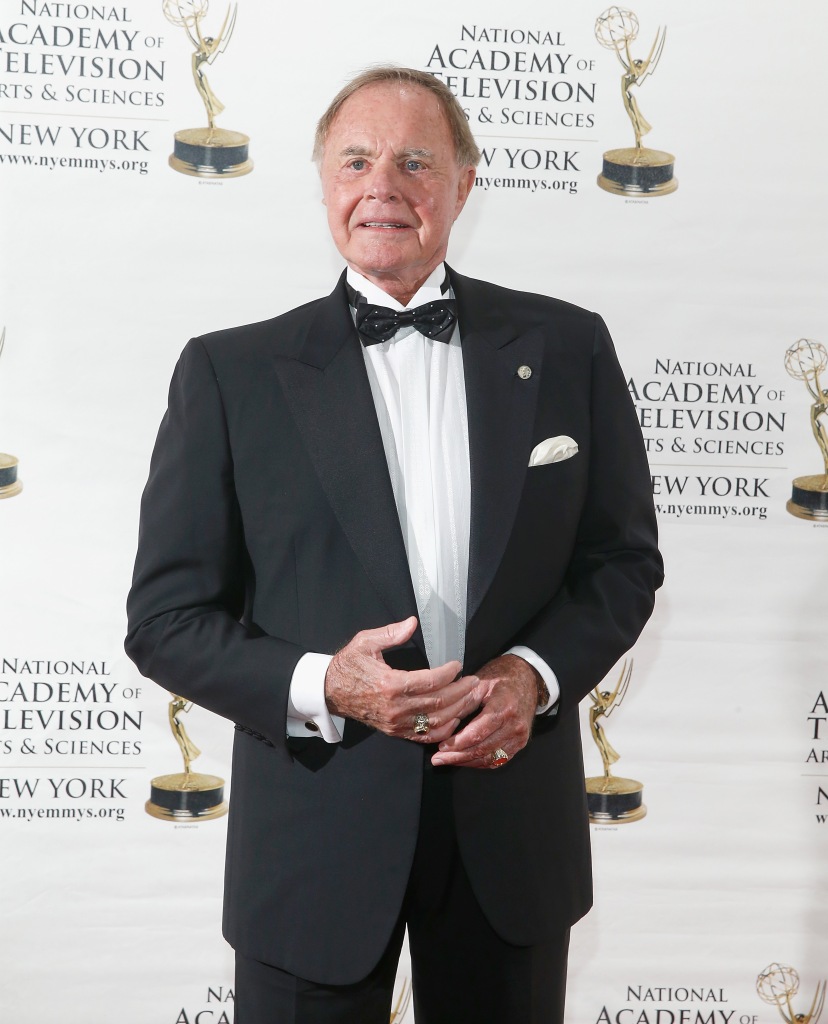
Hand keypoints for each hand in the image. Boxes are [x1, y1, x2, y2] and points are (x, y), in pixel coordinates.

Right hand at [324, 616, 480, 743]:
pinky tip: (456, 718)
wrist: (329, 692)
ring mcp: (396, 723)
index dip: (449, 673)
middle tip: (475, 681)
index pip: (430, 681)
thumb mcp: (365, 643)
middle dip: (462, 692)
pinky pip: (425, 736)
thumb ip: (390, 633)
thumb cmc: (348, 665)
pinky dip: (444, 730)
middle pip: (439, 702)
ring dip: (458, 710)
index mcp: (390, 684)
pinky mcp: (396, 731)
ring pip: (437, 722)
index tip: (458, 665)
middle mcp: (396, 708)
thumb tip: (412, 623)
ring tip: (471, 697)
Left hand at [430, 654, 539, 768]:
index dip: (458, 743)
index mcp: (504, 708)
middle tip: (437, 759)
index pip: (478, 733)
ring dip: (466, 762)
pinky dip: (479, 763)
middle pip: (482, 749)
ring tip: (446, 761)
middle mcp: (514, 726)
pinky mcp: (520, 744)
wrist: (527, 679)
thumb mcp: (480, 683)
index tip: (441, 747)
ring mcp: (520, 737)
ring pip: (489, 759)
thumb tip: (443, 722)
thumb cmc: (501, 679)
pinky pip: (498, 761)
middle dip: (457, 756)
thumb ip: (462, 703)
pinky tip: (464, 760)